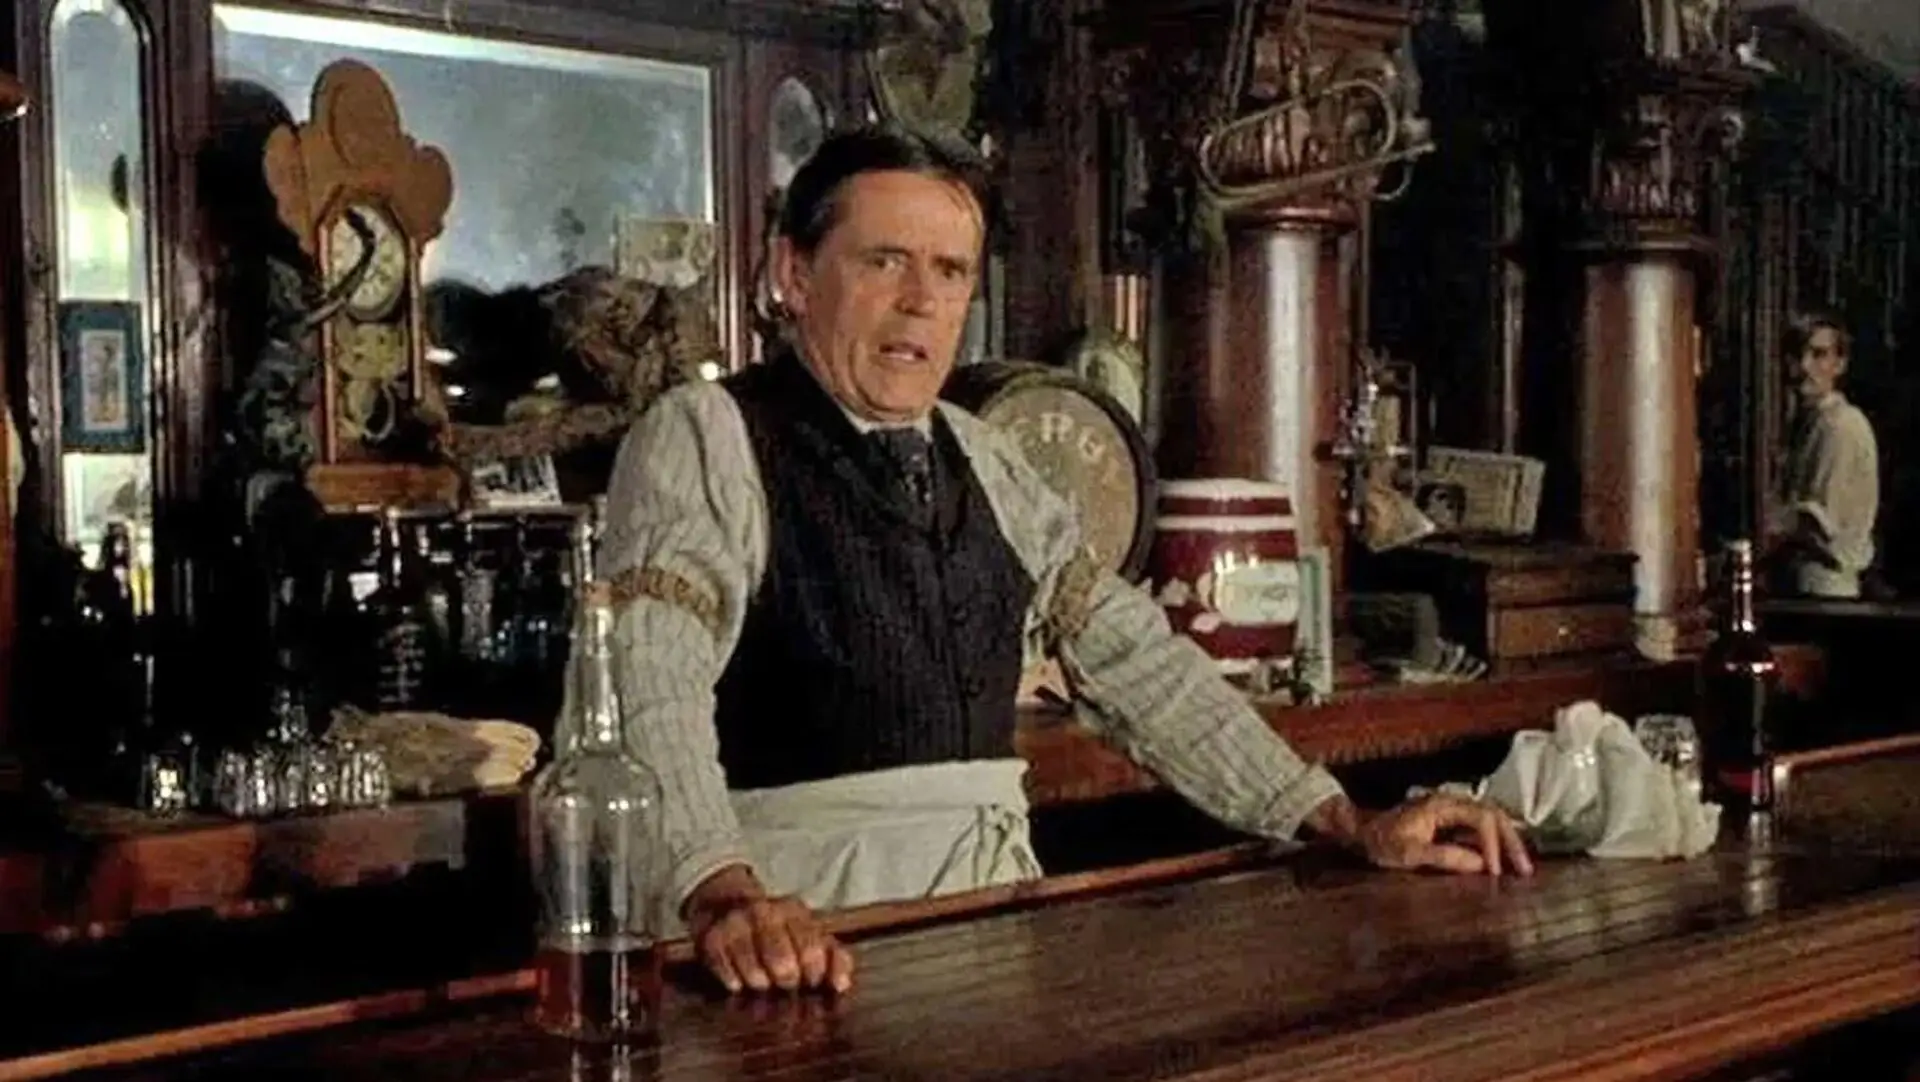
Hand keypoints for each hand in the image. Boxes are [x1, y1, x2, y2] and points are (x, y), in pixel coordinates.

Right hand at [683, 865, 854, 994]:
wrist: (725, 904)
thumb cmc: (777, 930)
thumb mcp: (810, 934)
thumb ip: (835, 958)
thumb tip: (842, 985)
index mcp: (793, 911)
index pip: (812, 950)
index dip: (814, 975)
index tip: (811, 982)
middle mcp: (764, 912)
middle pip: (782, 963)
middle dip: (787, 981)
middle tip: (786, 984)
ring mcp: (735, 923)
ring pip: (753, 970)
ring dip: (760, 983)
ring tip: (763, 981)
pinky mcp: (710, 938)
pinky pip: (724, 970)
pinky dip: (732, 980)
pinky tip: (738, 981)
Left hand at [1356, 792, 1533, 876]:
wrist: (1362, 834)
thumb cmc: (1382, 843)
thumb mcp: (1408, 853)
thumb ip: (1443, 856)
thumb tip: (1481, 864)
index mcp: (1442, 804)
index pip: (1481, 818)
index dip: (1492, 845)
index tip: (1494, 872)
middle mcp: (1452, 801)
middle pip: (1494, 815)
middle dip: (1511, 842)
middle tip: (1525, 870)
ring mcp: (1453, 810)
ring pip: (1492, 820)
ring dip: (1507, 842)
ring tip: (1522, 868)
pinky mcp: (1452, 821)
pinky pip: (1482, 828)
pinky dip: (1496, 843)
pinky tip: (1504, 861)